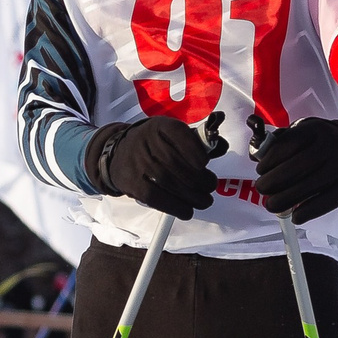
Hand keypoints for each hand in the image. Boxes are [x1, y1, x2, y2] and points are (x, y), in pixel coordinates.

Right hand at [85, 115, 217, 219]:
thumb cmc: (153, 144)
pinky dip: (176, 207)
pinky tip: (187, 210)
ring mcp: (138, 164)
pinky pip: (157, 198)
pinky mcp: (133, 184)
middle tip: (210, 186)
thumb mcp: (171, 134)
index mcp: (160, 126)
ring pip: (169, 182)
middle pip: (177, 163)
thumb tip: (220, 146)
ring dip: (193, 196)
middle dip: (200, 179)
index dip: (196, 151)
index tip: (205, 163)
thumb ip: (197, 141)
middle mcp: (147, 142)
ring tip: (204, 201)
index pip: (180, 135)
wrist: (117, 154)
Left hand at [252, 117, 337, 222]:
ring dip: (285, 199)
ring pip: (309, 186)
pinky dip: (308, 212)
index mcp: (316, 130)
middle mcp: (331, 146)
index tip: (260, 170)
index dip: (270, 160)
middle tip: (262, 188)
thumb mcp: (303, 132)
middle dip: (273, 181)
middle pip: (297, 167)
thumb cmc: (319, 143)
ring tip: (272, 205)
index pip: (288, 144)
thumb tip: (256, 156)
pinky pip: (326, 202)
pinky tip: (295, 216)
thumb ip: (279, 142)